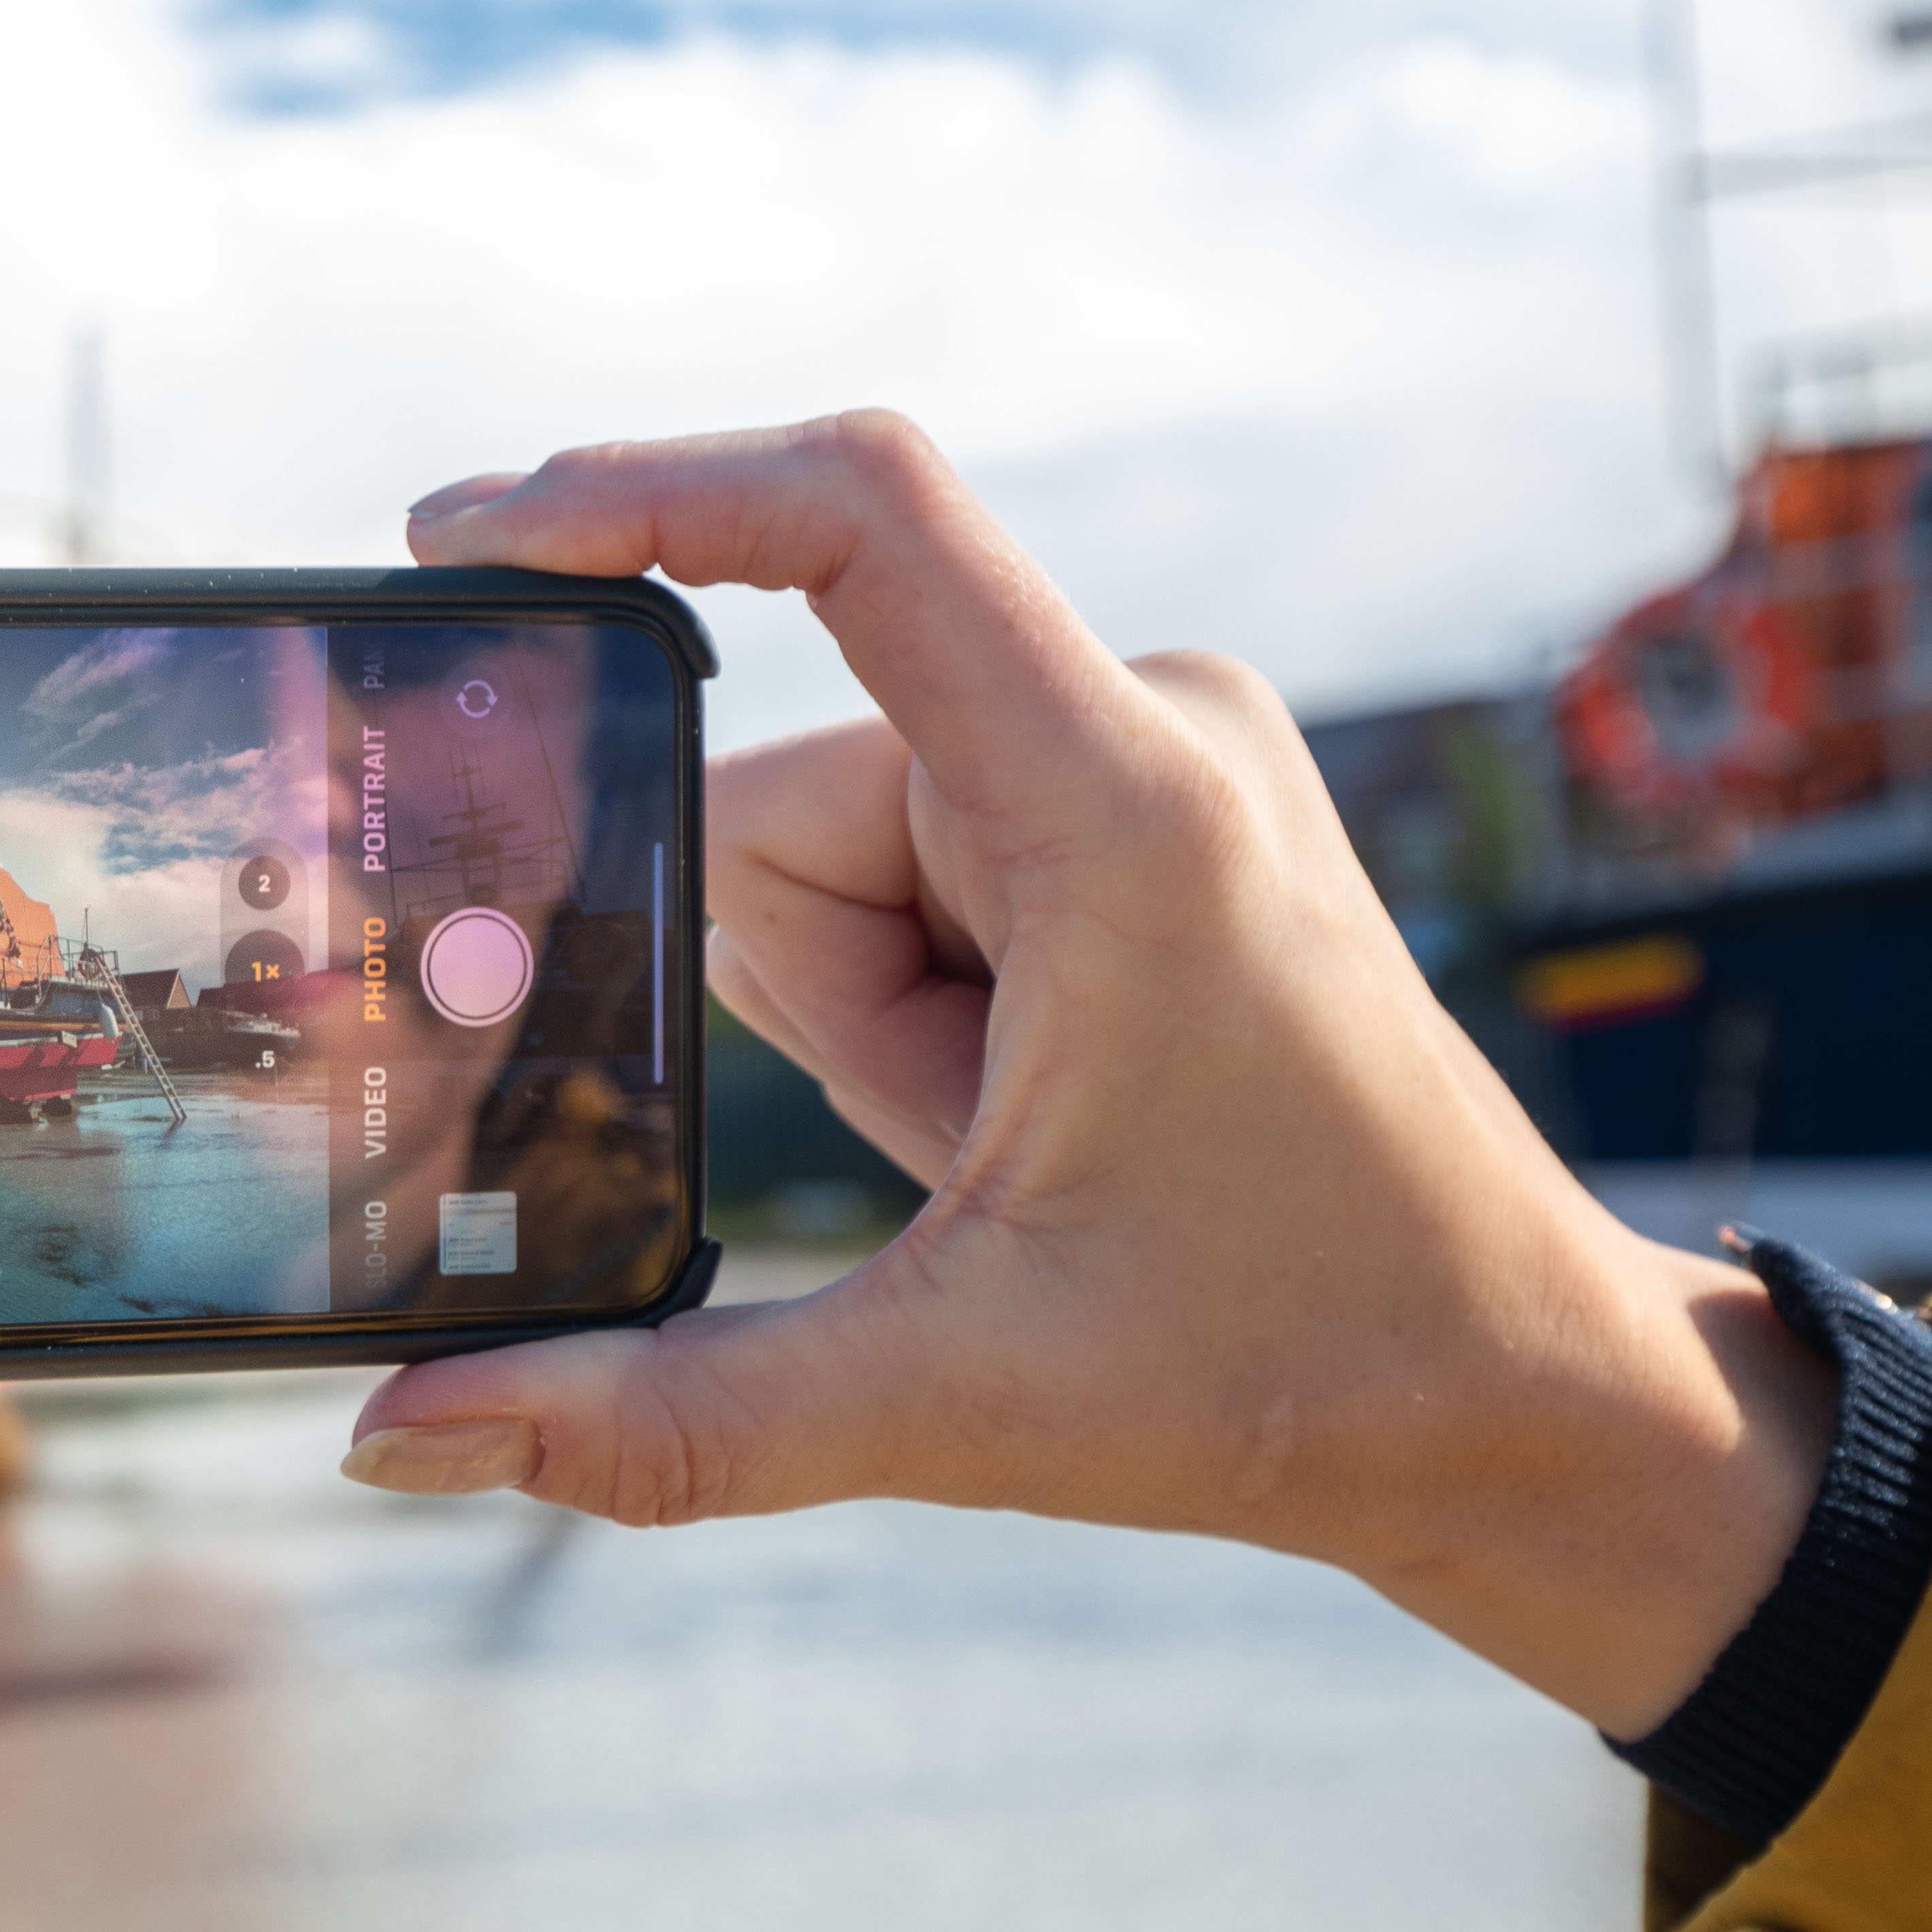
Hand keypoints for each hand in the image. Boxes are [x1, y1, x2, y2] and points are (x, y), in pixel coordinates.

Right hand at [347, 413, 1826, 1737]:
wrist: (1528, 1398)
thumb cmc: (1302, 1366)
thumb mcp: (958, 1396)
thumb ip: (669, 1420)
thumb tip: (404, 1442)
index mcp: (1121, 804)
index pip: (858, 522)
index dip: (642, 490)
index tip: (465, 539)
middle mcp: (1142, 727)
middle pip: (784, 799)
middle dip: (812, 1004)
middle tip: (969, 1148)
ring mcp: (1143, 759)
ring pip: (824, 855)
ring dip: (863, 1021)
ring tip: (1012, 1147)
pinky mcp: (1132, 809)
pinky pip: (898, 874)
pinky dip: (908, 1009)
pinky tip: (1023, 1115)